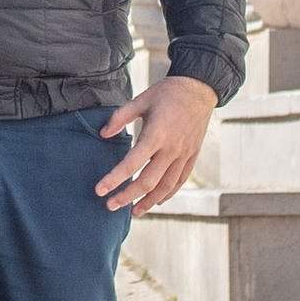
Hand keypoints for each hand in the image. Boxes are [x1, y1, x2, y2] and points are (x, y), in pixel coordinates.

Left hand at [95, 73, 216, 213]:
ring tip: (134, 212)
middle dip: (128, 196)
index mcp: (156, 134)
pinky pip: (180, 180)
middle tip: (110, 206)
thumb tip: (103, 134)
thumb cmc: (168, 92)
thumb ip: (121, 117)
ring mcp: (184, 154)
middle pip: (148, 181)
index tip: (100, 190)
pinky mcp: (192, 156)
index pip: (132, 163)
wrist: (200, 88)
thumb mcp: (141, 99)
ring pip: (166, 186)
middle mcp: (171, 148)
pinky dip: (168, 193)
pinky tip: (158, 201)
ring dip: (149, 202)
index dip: (114, 179)